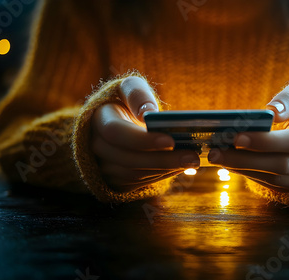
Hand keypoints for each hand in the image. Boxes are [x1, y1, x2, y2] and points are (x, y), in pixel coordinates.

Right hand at [91, 76, 199, 191]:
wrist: (113, 123)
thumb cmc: (125, 102)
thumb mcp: (129, 89)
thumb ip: (138, 95)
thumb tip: (148, 112)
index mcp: (98, 120)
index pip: (116, 132)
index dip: (143, 139)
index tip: (170, 140)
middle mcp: (96, 146)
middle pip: (129, 159)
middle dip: (163, 160)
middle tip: (192, 157)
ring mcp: (103, 166)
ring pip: (135, 173)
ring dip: (165, 169)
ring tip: (191, 161)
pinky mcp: (114, 180)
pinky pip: (138, 182)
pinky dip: (161, 175)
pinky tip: (180, 167)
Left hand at [208, 82, 288, 191]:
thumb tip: (272, 111)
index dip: (268, 141)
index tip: (237, 136)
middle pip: (283, 164)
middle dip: (247, 158)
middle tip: (216, 150)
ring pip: (276, 178)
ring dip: (243, 168)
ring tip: (217, 156)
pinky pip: (272, 184)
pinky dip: (248, 174)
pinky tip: (228, 163)